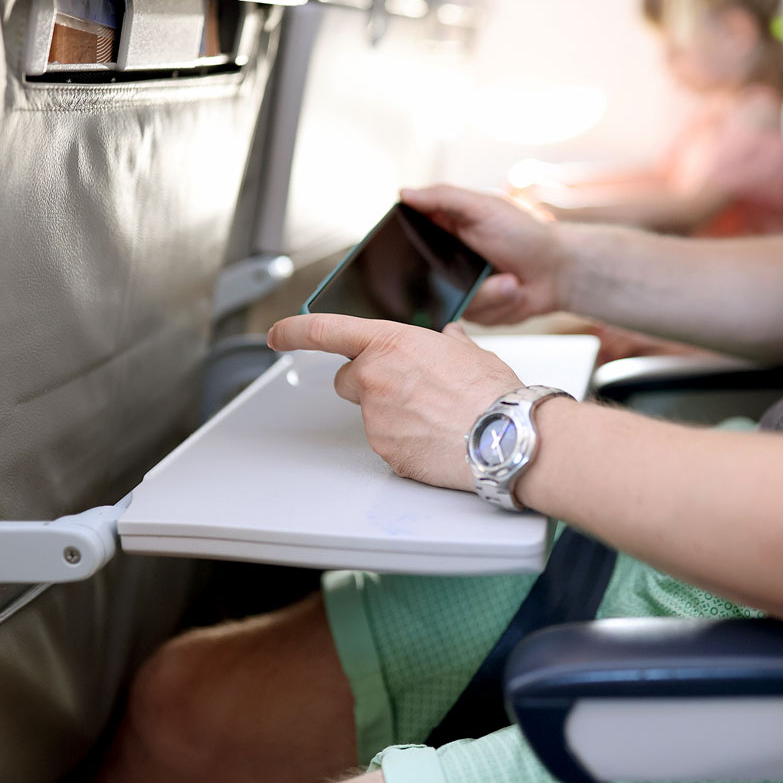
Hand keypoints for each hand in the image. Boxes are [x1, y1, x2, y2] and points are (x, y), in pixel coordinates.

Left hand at [268, 315, 522, 489]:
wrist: (505, 437)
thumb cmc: (492, 393)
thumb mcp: (470, 353)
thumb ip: (447, 343)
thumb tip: (449, 339)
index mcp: (390, 342)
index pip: (326, 330)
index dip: (294, 331)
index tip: (277, 334)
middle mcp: (374, 377)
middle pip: (348, 380)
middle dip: (370, 384)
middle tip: (410, 391)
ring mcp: (375, 418)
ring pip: (371, 415)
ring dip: (394, 416)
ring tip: (439, 418)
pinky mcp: (385, 452)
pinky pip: (388, 444)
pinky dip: (407, 443)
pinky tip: (437, 439)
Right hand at [400, 185, 567, 324]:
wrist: (559, 271)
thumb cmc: (526, 234)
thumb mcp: (484, 207)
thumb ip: (444, 198)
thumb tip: (403, 192)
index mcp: (446, 232)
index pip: (408, 239)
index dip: (405, 248)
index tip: (425, 251)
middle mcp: (448, 262)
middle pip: (424, 280)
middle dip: (457, 278)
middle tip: (488, 266)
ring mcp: (462, 289)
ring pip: (453, 301)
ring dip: (489, 293)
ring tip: (511, 280)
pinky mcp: (478, 312)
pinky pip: (474, 318)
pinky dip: (500, 305)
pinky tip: (515, 292)